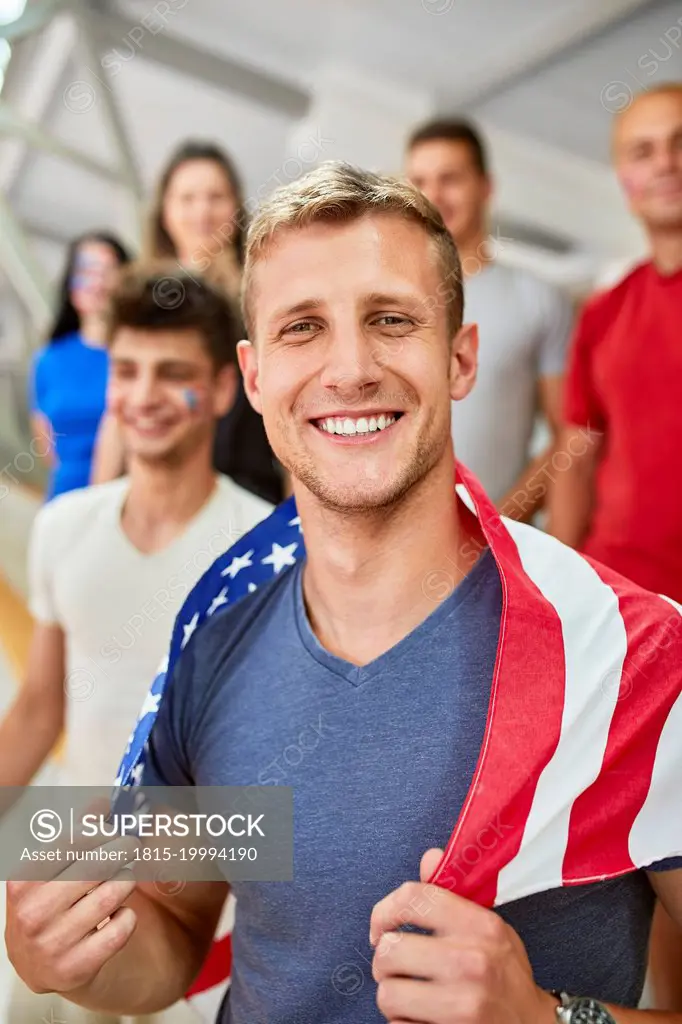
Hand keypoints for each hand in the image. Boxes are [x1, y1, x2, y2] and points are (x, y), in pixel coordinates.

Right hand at [5, 834, 138, 995]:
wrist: (39, 964)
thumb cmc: (49, 903)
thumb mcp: (51, 869)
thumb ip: (77, 833)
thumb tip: (101, 802)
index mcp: (22, 883)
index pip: (72, 841)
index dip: (100, 831)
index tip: (114, 829)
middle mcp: (32, 914)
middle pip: (95, 867)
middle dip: (121, 850)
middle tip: (130, 846)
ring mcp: (52, 944)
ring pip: (111, 896)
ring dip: (126, 881)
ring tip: (126, 878)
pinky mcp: (75, 968)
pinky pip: (120, 930)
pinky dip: (128, 916)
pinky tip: (120, 913)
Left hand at [370, 848, 557, 1022]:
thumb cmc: (505, 974)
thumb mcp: (490, 927)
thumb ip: (453, 894)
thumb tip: (429, 858)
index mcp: (480, 926)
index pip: (413, 898)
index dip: (383, 911)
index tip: (380, 928)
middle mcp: (470, 962)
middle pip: (389, 951)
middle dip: (385, 962)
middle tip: (396, 969)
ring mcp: (461, 1004)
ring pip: (387, 994)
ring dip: (393, 997)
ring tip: (409, 996)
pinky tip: (421, 1018)